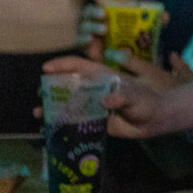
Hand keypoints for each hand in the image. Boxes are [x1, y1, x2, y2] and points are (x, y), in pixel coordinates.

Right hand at [40, 56, 173, 138]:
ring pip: (67, 103)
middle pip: (68, 84)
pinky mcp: (93, 121)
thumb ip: (123, 97)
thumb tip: (107, 101)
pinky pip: (74, 120)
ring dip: (52, 106)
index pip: (79, 66)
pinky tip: (48, 127)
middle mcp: (93, 89)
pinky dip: (60, 122)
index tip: (46, 69)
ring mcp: (92, 105)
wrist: (153, 121)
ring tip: (38, 112)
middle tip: (39, 94)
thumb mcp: (136, 98)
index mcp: (102, 77)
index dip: (62, 65)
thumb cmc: (147, 102)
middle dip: (51, 87)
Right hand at [75, 0, 170, 62]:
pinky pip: (78, 41)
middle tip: (104, 14)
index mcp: (108, 11)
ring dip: (92, 25)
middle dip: (94, 11)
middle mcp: (95, 20)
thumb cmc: (132, 40)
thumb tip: (165, 15)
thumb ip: (155, 22)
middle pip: (88, 10)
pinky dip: (83, 39)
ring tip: (104, 29)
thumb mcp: (146, 30)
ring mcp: (88, 33)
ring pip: (83, 25)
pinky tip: (90, 40)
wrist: (126, 61)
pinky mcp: (84, 47)